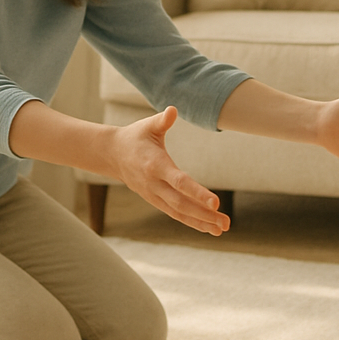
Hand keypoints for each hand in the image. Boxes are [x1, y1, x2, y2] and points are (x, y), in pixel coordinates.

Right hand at [109, 107, 228, 234]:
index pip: (179, 182)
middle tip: (226, 222)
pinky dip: (192, 221)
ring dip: (201, 222)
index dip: (198, 193)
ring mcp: (154, 195)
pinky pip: (175, 213)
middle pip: (182, 203)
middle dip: (204, 214)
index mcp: (155, 165)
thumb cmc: (135, 136)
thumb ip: (162, 120)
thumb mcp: (147, 125)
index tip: (216, 203)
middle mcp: (154, 184)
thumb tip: (173, 110)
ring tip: (222, 229)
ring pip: (179, 212)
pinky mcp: (155, 200)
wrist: (112, 154)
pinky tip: (208, 227)